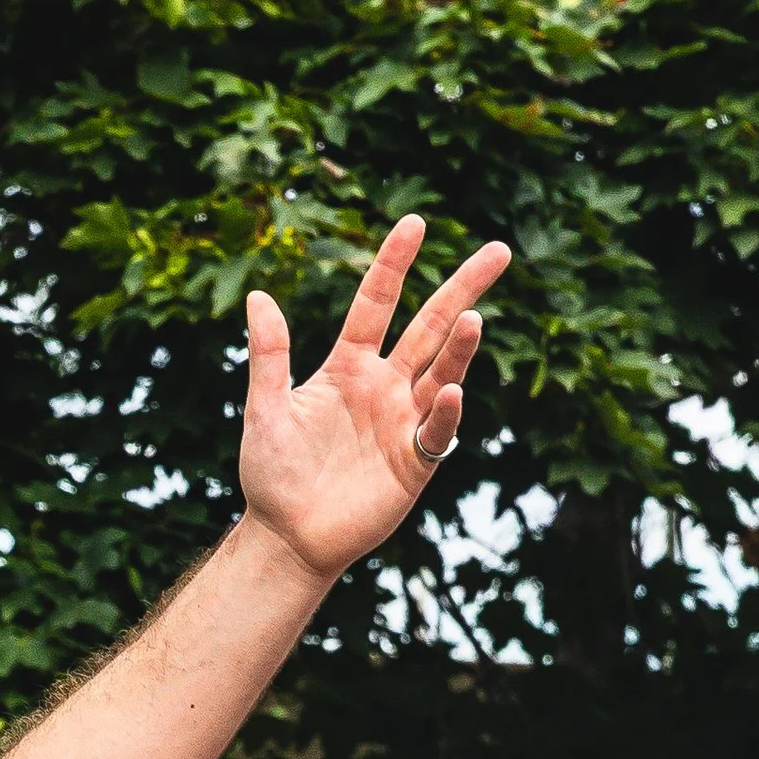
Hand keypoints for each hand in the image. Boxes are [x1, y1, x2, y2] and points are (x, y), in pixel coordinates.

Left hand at [237, 215, 508, 585]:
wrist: (286, 536)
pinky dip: (443, 411)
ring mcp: (403, 421)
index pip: (377, 303)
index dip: (394, 264)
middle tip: (499, 250)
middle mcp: (383, 386)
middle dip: (463, 288)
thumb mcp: (265, 409)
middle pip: (429, 327)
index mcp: (347, 366)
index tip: (415, 222)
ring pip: (440, 372)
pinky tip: (448, 390)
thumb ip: (269, 356)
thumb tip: (259, 296)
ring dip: (459, 347)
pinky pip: (435, 430)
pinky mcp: (415, 462)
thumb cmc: (271, 475)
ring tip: (473, 317)